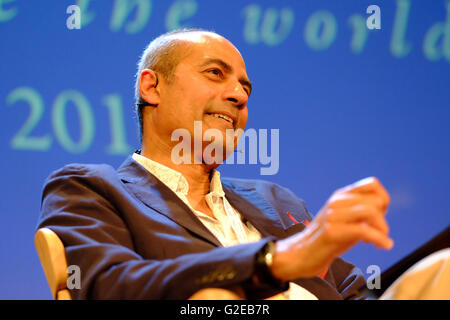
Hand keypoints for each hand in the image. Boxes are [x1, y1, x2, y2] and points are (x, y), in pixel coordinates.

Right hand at [271, 177, 393, 279]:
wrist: (302, 254)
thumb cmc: (326, 240)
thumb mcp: (345, 220)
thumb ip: (361, 213)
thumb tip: (383, 210)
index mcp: (340, 196)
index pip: (372, 184)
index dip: (384, 199)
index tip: (382, 216)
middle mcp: (336, 201)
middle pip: (375, 201)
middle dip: (383, 220)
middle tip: (380, 234)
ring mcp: (333, 215)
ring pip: (371, 212)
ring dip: (382, 229)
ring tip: (380, 241)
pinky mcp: (331, 231)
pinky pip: (363, 230)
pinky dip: (379, 239)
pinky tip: (382, 246)